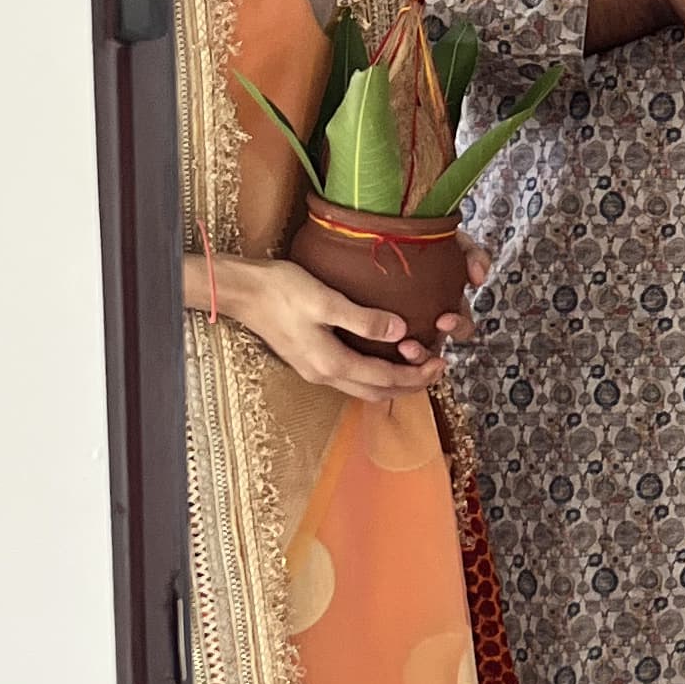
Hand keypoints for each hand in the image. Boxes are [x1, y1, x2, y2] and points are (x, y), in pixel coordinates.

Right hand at [191, 251, 461, 400]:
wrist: (242, 292)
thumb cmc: (281, 291)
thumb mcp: (326, 301)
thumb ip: (363, 320)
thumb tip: (401, 331)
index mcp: (332, 363)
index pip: (386, 380)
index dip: (417, 375)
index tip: (442, 363)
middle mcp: (325, 375)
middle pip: (377, 392)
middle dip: (410, 385)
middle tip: (436, 367)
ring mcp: (314, 370)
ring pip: (363, 388)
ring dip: (391, 382)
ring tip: (415, 364)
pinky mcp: (309, 360)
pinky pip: (350, 377)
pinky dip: (373, 374)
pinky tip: (381, 355)